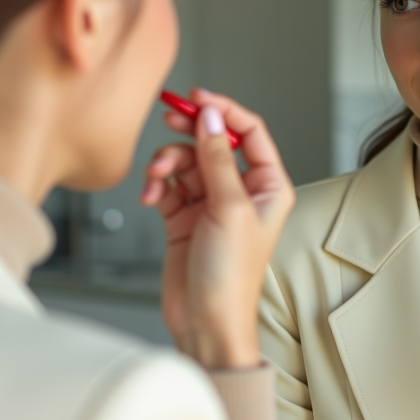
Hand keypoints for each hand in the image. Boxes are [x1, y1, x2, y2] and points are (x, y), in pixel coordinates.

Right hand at [140, 89, 294, 369]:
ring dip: (166, 163)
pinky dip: (156, 186)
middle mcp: (242, 192)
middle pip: (213, 141)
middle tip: (168, 119)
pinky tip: (150, 197)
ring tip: (156, 178)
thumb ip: (218, 158)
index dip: (224, 109)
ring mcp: (211, 203)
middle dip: (189, 131)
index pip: (249, 131)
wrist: (205, 323)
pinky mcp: (183, 217)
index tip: (197, 97)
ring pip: (185, 161)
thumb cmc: (231, 278)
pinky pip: (166, 185)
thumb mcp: (229, 208)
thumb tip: (211, 117)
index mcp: (268, 187)